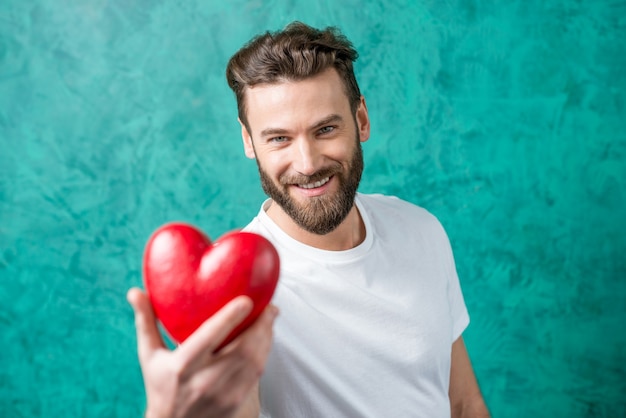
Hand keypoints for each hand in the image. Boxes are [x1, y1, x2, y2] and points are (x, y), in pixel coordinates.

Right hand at [127, 288, 277, 417]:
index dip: (229, 318)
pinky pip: (258, 373)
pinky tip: (266, 338)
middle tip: (269, 306)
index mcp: (183, 365)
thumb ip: (146, 322)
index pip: (209, 337)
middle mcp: (204, 380)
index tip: (246, 300)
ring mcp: (223, 393)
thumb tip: (135, 292)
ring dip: (267, 337)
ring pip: (255, 361)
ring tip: (270, 317)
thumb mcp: (150, 356)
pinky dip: (265, 352)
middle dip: (261, 325)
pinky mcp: (236, 401)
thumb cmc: (161, 386)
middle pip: (243, 349)